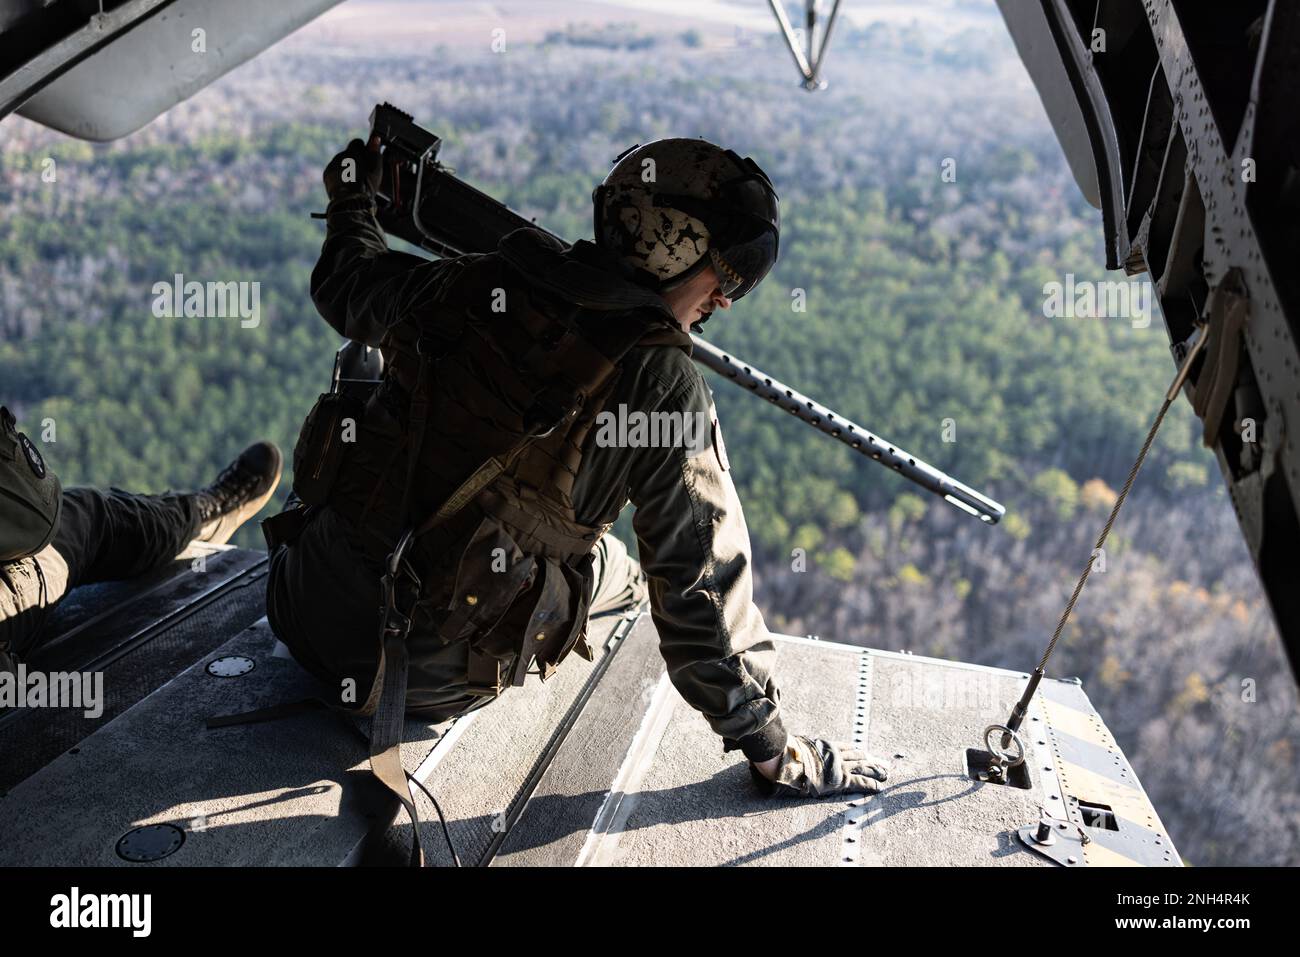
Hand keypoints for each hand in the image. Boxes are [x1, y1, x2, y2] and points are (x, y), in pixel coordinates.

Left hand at [323, 135, 381, 199]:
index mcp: (352, 152)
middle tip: (362, 173)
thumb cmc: (366, 186)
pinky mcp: (326, 175)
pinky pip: (334, 171)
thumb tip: (375, 138)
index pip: (357, 142)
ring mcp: (332, 165)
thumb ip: (374, 151)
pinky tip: (346, 184)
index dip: (363, 149)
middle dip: (354, 160)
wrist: (350, 202)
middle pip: (348, 153)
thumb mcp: (376, 168)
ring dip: (346, 168)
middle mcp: (340, 156)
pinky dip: (339, 175)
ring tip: (354, 181)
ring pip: (340, 162)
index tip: (366, 157)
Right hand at [749, 735, 888, 798]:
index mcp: (825, 746)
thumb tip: (783, 746)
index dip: (856, 751)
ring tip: (886, 773)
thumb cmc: (784, 754)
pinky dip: (870, 784)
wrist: (785, 760)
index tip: (865, 753)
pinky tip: (879, 788)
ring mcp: (839, 767)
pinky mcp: (840, 780)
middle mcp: (835, 755)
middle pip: (858, 756)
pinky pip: (859, 782)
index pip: (845, 748)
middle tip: (883, 763)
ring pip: (863, 767)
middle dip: (871, 760)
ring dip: (876, 770)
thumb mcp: (793, 746)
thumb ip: (797, 748)